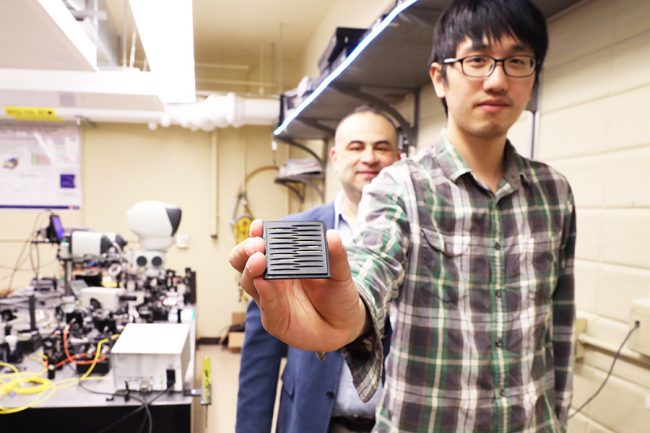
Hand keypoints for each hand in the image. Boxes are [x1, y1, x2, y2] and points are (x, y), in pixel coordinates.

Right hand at [229, 219, 367, 351]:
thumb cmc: (337, 295)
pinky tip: (264, 283)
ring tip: (259, 260)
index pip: (263, 243)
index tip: (259, 226)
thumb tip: (332, 235)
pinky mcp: (274, 319)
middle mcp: (272, 277)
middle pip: (244, 261)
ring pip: (249, 282)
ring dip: (251, 270)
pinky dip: (264, 293)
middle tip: (256, 245)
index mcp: (284, 260)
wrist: (345, 325)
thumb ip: (336, 256)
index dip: (257, 234)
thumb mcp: (341, 273)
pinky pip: (265, 306)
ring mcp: (271, 298)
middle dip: (245, 251)